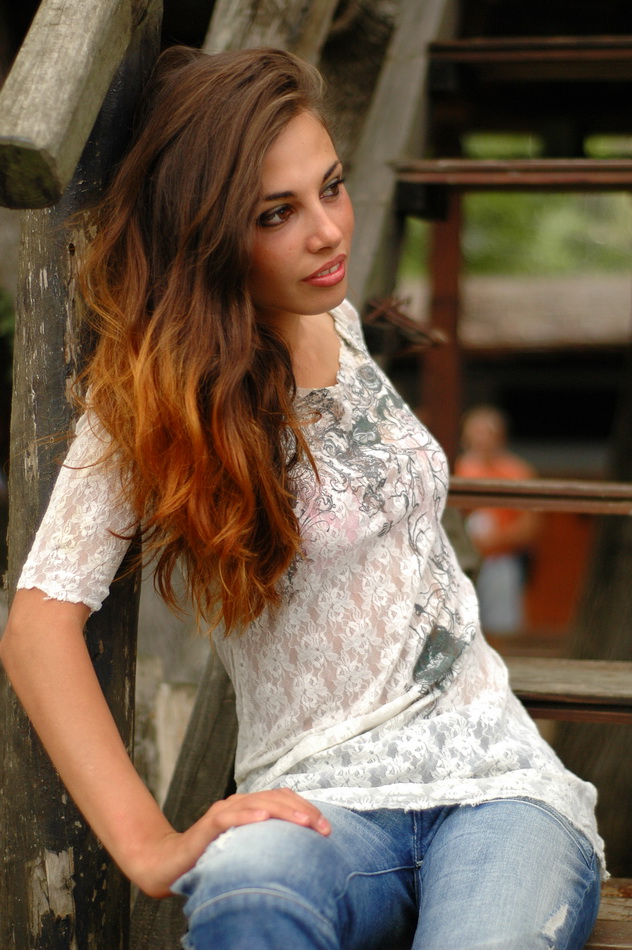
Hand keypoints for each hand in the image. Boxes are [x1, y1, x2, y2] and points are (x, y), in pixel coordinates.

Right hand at [133, 788, 330, 898]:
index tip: (327, 828)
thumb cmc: (212, 856)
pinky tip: (263, 819)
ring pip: (257, 803)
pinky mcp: (208, 825)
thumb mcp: (247, 846)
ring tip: (304, 822)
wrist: (170, 864)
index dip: (307, 809)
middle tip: (323, 828)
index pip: (284, 799)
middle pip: (275, 798)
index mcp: (250, 805)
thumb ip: (268, 840)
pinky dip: (247, 816)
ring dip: (283, 811)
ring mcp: (222, 811)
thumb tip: (304, 848)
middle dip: (303, 811)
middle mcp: (238, 803)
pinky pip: (229, 817)